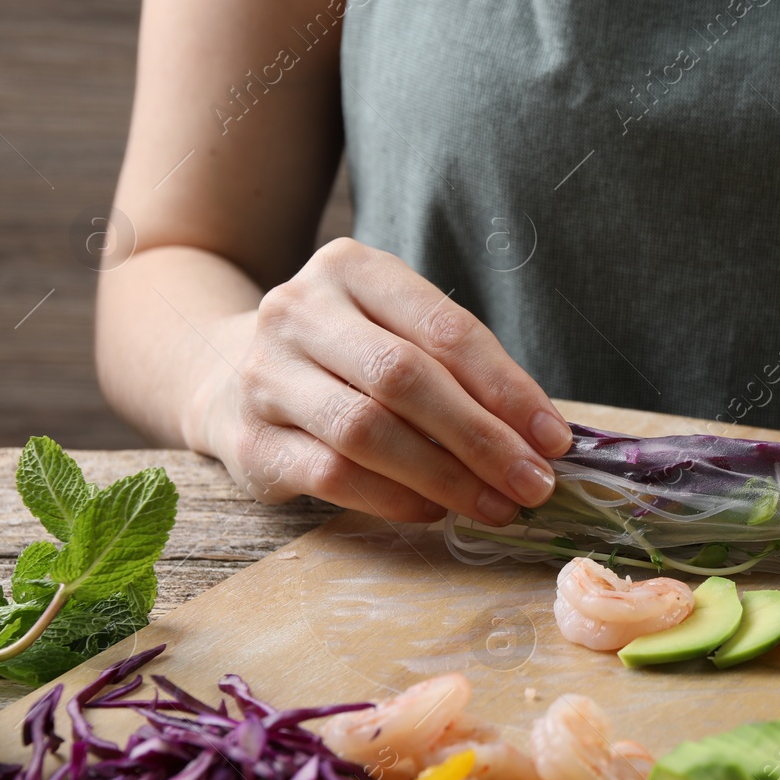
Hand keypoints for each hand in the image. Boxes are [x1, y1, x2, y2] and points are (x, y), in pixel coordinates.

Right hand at [189, 238, 571, 523]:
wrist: (225, 374)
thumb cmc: (345, 357)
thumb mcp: (397, 332)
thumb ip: (461, 372)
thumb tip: (542, 439)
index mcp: (353, 269)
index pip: (446, 329)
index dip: (507, 388)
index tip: (554, 439)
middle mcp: (300, 311)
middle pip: (406, 378)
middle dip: (482, 438)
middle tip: (534, 484)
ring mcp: (265, 375)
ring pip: (367, 429)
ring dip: (445, 477)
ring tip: (496, 506)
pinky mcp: (248, 440)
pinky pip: (331, 475)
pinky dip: (394, 498)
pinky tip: (434, 511)